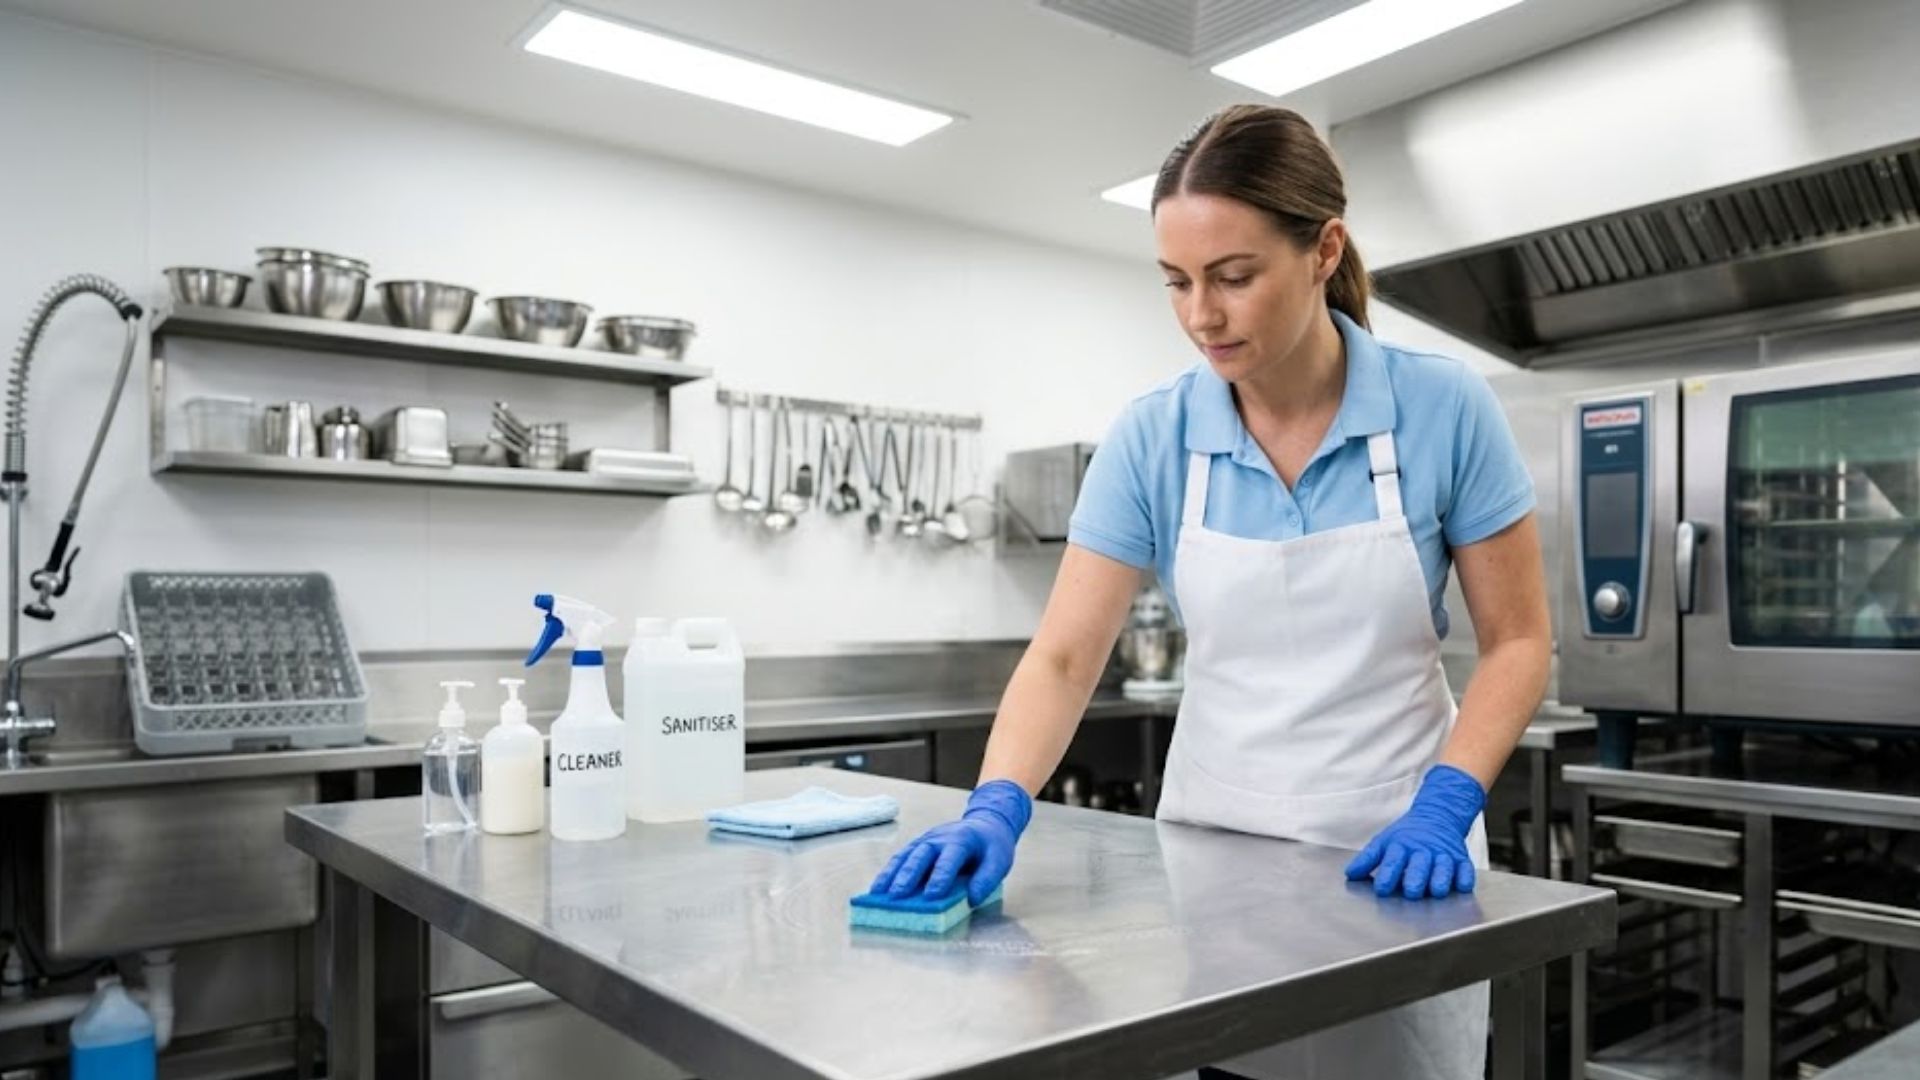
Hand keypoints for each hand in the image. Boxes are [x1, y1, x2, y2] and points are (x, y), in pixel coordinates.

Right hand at [870, 779, 1032, 906]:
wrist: (986, 823)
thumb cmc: (991, 845)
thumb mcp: (999, 861)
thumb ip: (987, 880)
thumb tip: (972, 899)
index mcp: (962, 840)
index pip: (949, 859)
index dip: (940, 877)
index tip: (931, 896)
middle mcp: (939, 838)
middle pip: (921, 855)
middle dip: (908, 876)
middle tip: (897, 895)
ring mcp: (926, 840)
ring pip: (905, 856)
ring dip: (891, 874)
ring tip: (878, 893)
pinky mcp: (918, 845)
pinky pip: (901, 858)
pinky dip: (888, 871)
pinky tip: (879, 887)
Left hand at [1344, 765, 1484, 899]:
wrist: (1438, 815)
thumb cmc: (1407, 835)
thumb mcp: (1384, 842)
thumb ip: (1368, 859)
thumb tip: (1350, 874)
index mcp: (1401, 846)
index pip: (1392, 861)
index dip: (1387, 875)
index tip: (1382, 889)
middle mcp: (1423, 851)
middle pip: (1419, 866)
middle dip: (1415, 879)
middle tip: (1412, 891)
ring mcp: (1443, 854)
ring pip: (1443, 868)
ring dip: (1440, 878)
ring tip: (1437, 890)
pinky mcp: (1461, 858)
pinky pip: (1465, 868)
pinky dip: (1465, 877)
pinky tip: (1462, 885)